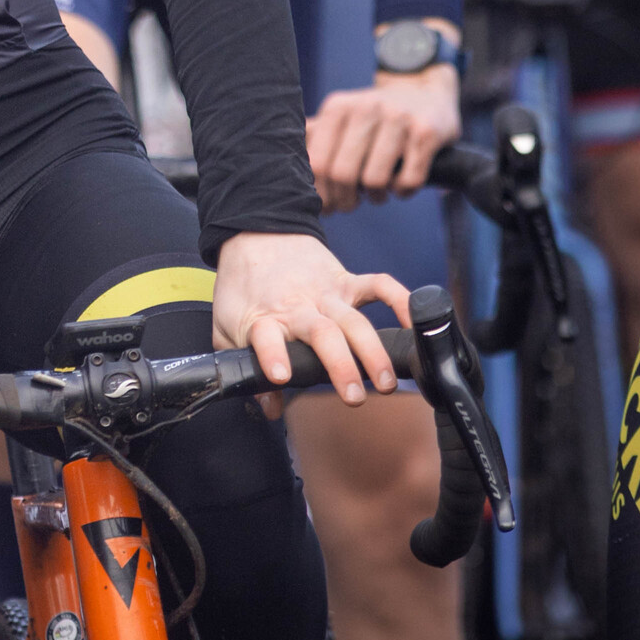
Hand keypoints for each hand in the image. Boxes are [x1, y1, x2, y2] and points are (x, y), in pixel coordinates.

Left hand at [212, 232, 408, 408]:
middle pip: (323, 334)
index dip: (272, 356)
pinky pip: (377, 285)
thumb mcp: (228, 327)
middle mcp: (299, 306)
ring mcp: (325, 292)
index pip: (266, 338)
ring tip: (385, 382)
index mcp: (265, 318)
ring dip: (372, 351)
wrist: (253, 232)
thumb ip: (244, 369)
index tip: (280, 376)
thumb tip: (267, 408)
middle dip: (341, 366)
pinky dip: (399, 298)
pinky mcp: (344, 279)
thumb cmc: (243, 286)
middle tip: (354, 396)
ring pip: (353, 321)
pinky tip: (411, 322)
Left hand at [307, 61, 459, 209]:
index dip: (320, 193)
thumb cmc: (376, 118)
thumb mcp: (344, 119)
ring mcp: (398, 118)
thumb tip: (284, 171)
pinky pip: (408, 180)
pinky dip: (403, 192)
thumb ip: (316, 138)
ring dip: (376, 198)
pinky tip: (401, 186)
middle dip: (345, 201)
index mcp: (338, 106)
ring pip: (375, 180)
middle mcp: (366, 107)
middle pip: (343, 174)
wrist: (423, 93)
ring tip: (378, 193)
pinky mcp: (425, 132)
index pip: (318, 163)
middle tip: (351, 204)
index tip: (327, 206)